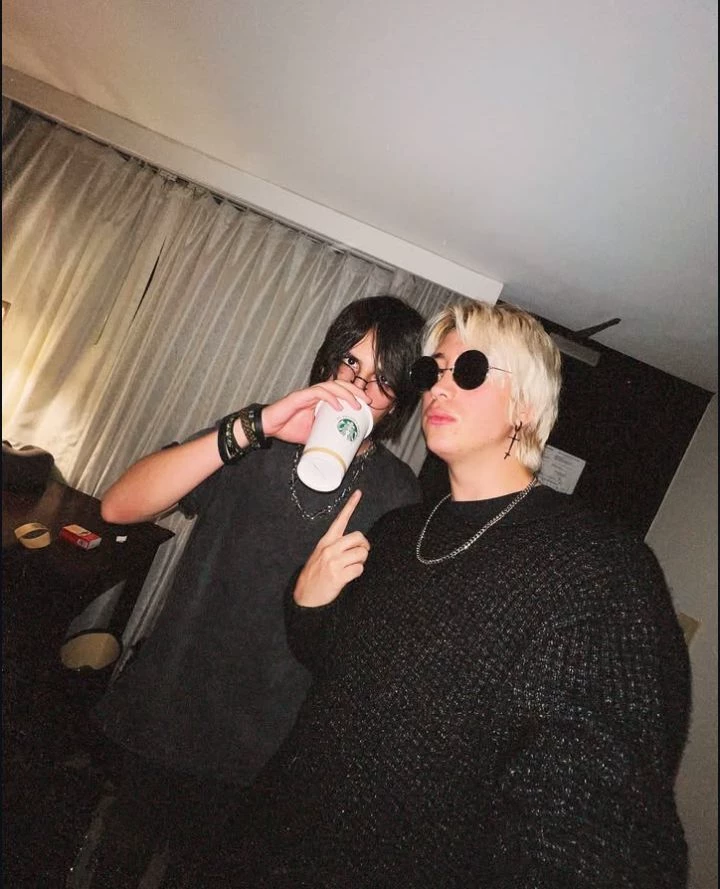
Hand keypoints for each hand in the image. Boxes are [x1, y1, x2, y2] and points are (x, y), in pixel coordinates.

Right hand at [260, 381, 370, 444]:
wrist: (269, 428)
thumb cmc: (289, 429)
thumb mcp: (314, 434)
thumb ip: (328, 435)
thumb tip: (349, 445)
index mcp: (319, 400)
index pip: (340, 390)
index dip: (355, 393)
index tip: (368, 403)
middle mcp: (315, 394)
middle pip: (339, 384)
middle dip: (355, 390)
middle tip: (367, 401)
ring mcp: (307, 394)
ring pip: (331, 386)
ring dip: (346, 393)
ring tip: (356, 403)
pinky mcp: (299, 397)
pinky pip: (317, 393)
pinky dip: (330, 397)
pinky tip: (338, 404)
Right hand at [293, 490, 368, 607]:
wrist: (305, 596)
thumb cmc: (315, 575)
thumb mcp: (320, 555)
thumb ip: (335, 546)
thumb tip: (354, 544)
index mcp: (326, 542)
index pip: (340, 520)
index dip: (351, 506)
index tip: (358, 493)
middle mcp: (330, 549)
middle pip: (358, 537)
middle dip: (364, 547)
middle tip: (360, 554)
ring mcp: (334, 562)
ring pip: (361, 554)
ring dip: (361, 562)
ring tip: (350, 568)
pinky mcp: (338, 576)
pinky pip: (359, 569)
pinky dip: (357, 573)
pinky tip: (348, 577)